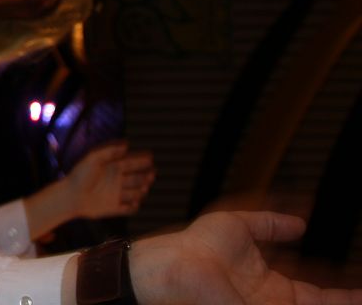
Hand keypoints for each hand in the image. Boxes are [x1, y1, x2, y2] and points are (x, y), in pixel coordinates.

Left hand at [65, 140, 154, 218]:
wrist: (71, 196)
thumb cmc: (80, 175)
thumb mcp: (93, 158)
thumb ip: (109, 151)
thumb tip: (127, 144)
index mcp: (112, 167)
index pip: (130, 163)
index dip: (141, 160)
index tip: (150, 157)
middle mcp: (116, 180)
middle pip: (136, 178)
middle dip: (145, 176)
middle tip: (151, 174)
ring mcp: (116, 194)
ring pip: (135, 193)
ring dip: (141, 190)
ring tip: (144, 187)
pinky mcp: (113, 208)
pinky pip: (128, 209)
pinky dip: (133, 207)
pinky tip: (135, 203)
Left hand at [129, 212, 361, 303]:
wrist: (176, 264)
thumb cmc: (197, 246)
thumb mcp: (240, 226)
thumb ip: (270, 225)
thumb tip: (301, 222)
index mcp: (272, 285)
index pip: (318, 294)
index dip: (343, 293)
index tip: (361, 289)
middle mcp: (273, 302)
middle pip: (322, 304)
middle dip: (347, 299)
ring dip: (339, 301)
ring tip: (360, 295)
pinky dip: (324, 301)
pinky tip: (344, 297)